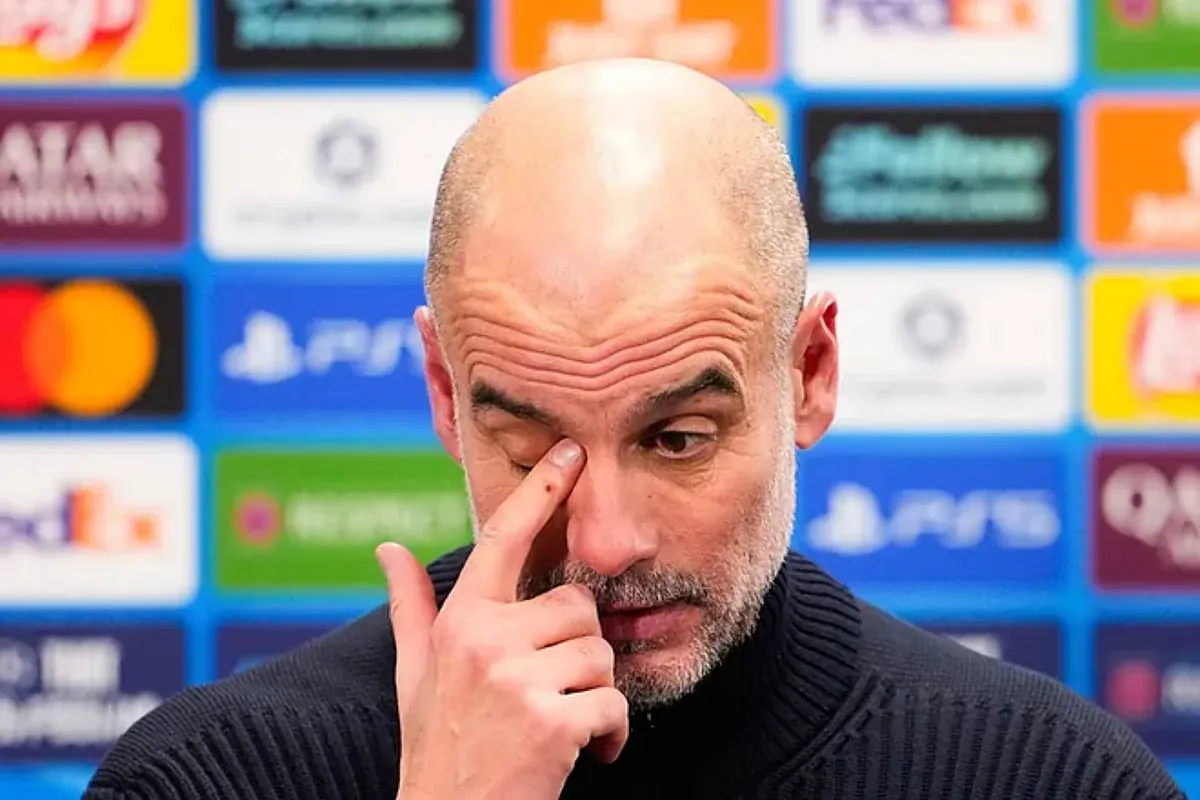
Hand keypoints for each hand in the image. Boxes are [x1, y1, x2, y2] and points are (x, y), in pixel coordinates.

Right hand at [379, 439, 628, 799]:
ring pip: (600, 653)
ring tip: (559, 724)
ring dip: (593, 694)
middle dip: (576, 648)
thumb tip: (388, 549)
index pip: (502, 539)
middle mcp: (484, 640)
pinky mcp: (552, 722)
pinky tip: (585, 755)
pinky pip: (613, 703)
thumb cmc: (436, 745)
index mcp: (459, 621)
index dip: (540, 490)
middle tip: (552, 690)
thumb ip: (411, 606)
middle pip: (577, 605)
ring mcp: (517, 681)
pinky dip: (610, 734)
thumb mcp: (415, 674)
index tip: (571, 453)